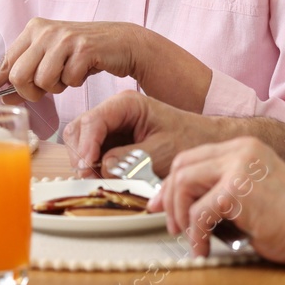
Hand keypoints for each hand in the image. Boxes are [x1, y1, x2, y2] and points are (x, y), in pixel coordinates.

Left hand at [0, 18, 142, 102]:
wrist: (121, 42)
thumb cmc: (83, 53)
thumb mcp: (51, 57)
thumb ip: (28, 71)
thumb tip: (4, 95)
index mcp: (33, 29)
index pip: (5, 62)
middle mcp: (45, 30)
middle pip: (19, 76)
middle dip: (32, 91)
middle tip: (48, 88)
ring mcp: (64, 38)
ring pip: (43, 81)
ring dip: (57, 86)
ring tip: (69, 73)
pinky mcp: (83, 48)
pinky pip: (68, 80)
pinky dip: (76, 82)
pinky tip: (84, 69)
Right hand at [63, 90, 224, 175]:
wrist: (205, 143)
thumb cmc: (189, 141)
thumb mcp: (162, 152)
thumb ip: (130, 159)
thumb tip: (103, 166)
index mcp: (127, 104)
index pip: (93, 121)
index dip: (86, 146)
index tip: (86, 168)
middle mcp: (114, 111)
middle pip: (79, 129)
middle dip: (80, 154)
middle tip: (89, 177)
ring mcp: (111, 127)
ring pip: (81, 142)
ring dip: (84, 162)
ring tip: (97, 179)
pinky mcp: (112, 142)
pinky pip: (91, 153)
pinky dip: (92, 167)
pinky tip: (103, 178)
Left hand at [157, 138, 284, 262]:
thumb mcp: (253, 192)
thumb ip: (222, 190)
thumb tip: (184, 204)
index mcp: (244, 147)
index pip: (192, 157)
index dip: (172, 183)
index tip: (163, 205)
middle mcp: (240, 150)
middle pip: (182, 166)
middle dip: (169, 198)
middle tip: (173, 226)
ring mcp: (239, 167)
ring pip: (183, 184)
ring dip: (180, 216)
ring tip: (191, 238)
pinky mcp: (237, 191)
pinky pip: (198, 212)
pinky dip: (195, 235)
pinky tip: (203, 248)